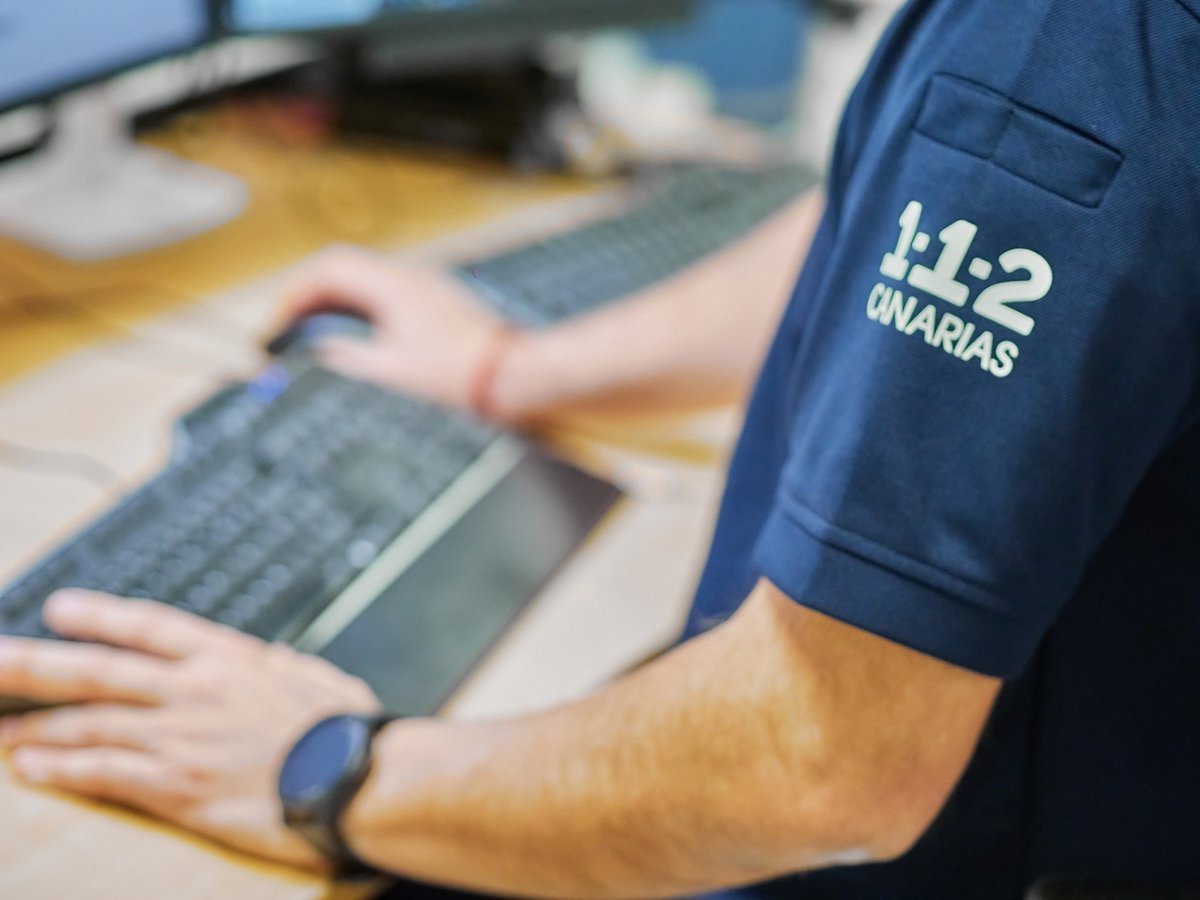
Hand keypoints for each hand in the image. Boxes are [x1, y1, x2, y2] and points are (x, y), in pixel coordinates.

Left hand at [0, 590, 380, 869]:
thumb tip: (272, 658)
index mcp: (231, 659)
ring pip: (89, 723)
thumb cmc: (347, 732)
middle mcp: (196, 691)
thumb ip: (285, 666)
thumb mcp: (320, 679)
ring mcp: (182, 737)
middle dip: (35, 665)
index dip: (99, 615)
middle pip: (97, 671)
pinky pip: (103, 773)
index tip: (61, 608)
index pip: (149, 627)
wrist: (358, 778)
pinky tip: (30, 768)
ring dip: (36, 725)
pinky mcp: (178, 786)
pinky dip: (61, 769)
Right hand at [279, 246, 503, 411]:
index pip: (329, 270)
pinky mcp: (436, 298)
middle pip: (344, 267)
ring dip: (337, 300)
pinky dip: (362, 306)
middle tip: (291, 325)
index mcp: (393, 286)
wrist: (511, 373)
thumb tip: (319, 348)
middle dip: (311, 294)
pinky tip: (357, 333)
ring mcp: (425, 284)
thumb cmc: (459, 373)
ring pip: (366, 278)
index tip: (280, 322)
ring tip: (317, 333)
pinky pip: (387, 290)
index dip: (296, 294)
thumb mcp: (391, 371)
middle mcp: (409, 276)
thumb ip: (348, 355)